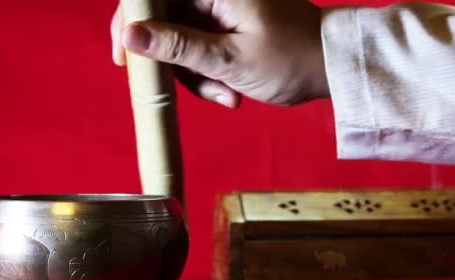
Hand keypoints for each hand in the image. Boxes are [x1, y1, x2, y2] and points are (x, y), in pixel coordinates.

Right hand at [111, 0, 328, 107]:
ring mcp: (217, 9)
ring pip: (177, 40)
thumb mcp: (230, 59)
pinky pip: (196, 50)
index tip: (126, 56)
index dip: (131, 19)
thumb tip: (131, 36)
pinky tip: (229, 91)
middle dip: (173, 61)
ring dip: (194, 75)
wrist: (328, 67)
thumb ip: (179, 47)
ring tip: (226, 95)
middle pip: (162, 20)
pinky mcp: (222, 26)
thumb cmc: (289, 59)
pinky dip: (206, 74)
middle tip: (192, 89)